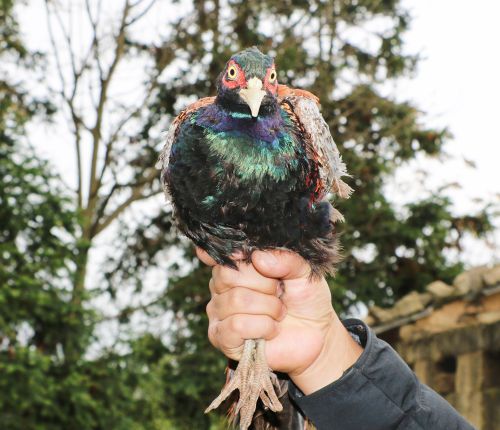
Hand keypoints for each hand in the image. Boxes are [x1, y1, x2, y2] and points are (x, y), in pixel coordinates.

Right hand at [198, 248, 362, 394]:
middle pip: (227, 274)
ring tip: (279, 313)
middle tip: (279, 293)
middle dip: (264, 284)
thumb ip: (286, 259)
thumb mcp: (304, 272)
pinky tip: (270, 330)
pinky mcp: (223, 338)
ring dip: (268, 308)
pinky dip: (262, 327)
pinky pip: (236, 326)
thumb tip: (258, 257)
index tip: (244, 255)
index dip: (231, 254)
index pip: (224, 254)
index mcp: (237, 266)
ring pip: (236, 300)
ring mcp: (218, 313)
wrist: (315, 335)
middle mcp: (221, 287)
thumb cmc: (305, 299)